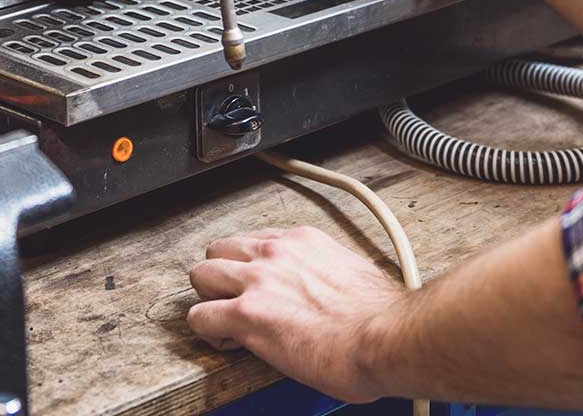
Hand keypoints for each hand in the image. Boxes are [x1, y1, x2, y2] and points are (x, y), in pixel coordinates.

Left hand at [188, 226, 403, 403]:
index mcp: (304, 240)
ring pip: (201, 274)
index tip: (262, 286)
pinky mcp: (247, 314)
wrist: (383, 336)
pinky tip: (232, 343)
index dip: (253, 267)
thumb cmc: (378, 314)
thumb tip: (327, 289)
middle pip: (219, 249)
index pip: (256, 240)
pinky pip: (199, 317)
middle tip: (236, 302)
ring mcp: (259, 280)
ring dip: (210, 299)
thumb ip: (327, 271)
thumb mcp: (352, 272)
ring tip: (228, 322)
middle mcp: (277, 251)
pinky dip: (209, 333)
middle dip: (222, 277)